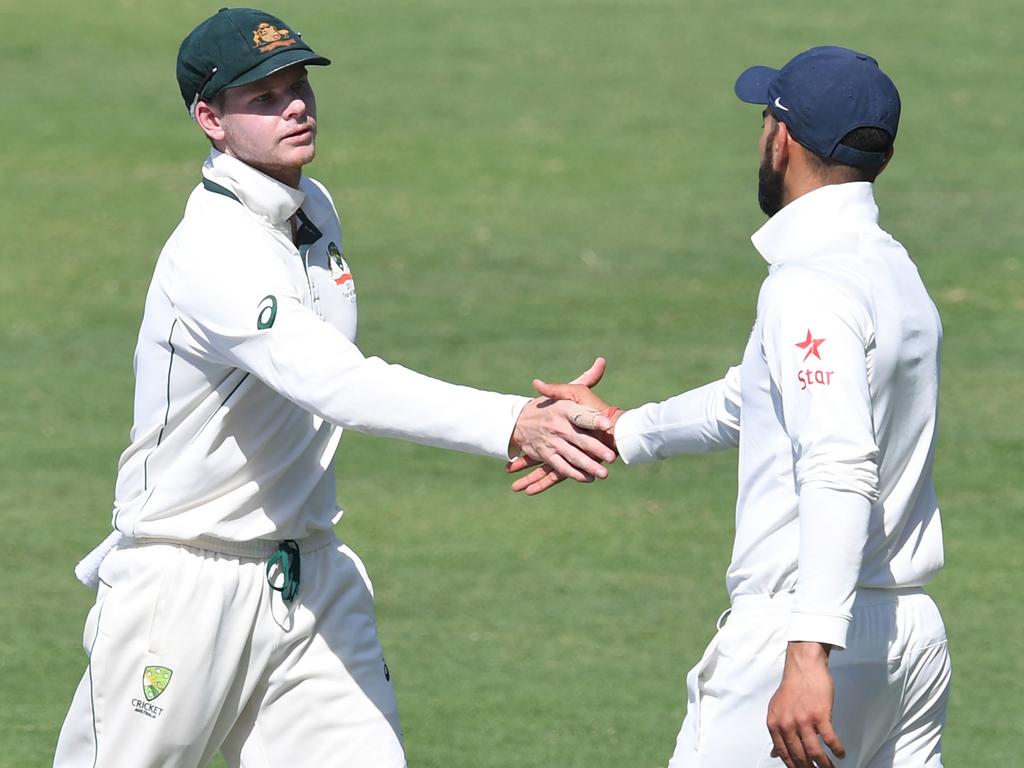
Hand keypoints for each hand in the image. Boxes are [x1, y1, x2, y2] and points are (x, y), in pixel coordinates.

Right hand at [506, 359, 623, 494]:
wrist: (520, 421)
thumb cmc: (551, 405)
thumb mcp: (568, 391)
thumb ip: (587, 378)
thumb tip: (602, 361)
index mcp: (564, 408)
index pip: (582, 415)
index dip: (594, 420)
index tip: (608, 425)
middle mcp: (557, 426)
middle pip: (580, 439)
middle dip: (596, 449)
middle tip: (611, 457)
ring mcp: (551, 441)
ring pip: (572, 456)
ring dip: (588, 466)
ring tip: (603, 473)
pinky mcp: (545, 455)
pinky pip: (560, 467)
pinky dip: (574, 474)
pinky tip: (588, 479)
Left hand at [767, 642, 845, 767]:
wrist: (803, 667)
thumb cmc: (792, 687)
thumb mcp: (777, 709)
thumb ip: (777, 732)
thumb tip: (774, 753)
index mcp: (775, 723)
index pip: (783, 753)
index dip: (793, 766)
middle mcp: (787, 724)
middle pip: (799, 756)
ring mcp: (803, 720)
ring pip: (814, 752)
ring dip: (825, 765)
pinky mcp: (820, 715)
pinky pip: (830, 739)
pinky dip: (837, 749)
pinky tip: (841, 753)